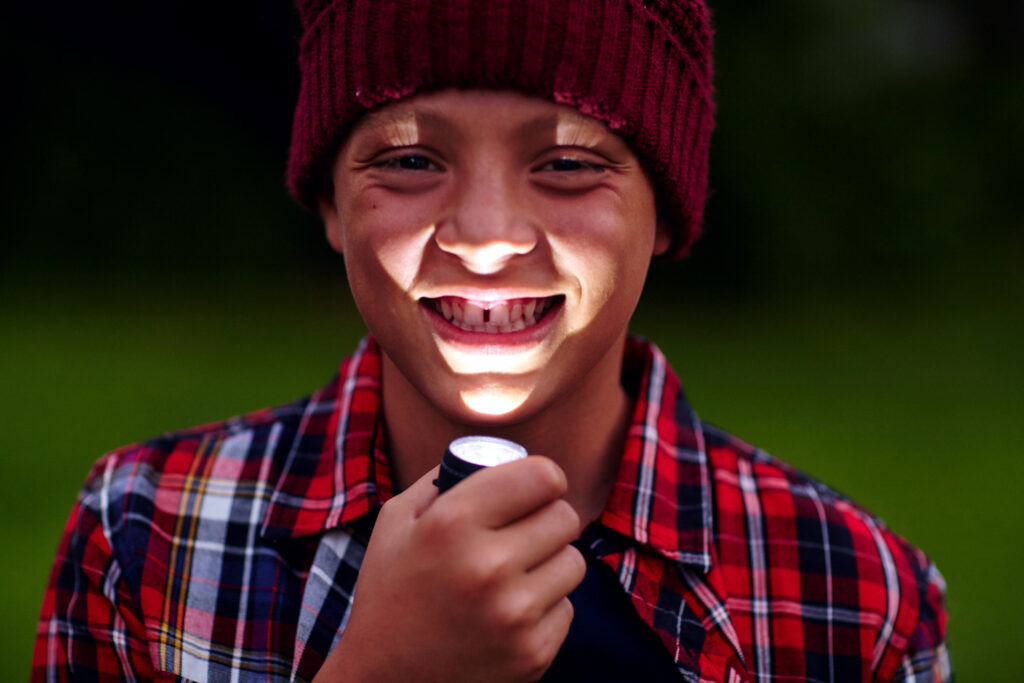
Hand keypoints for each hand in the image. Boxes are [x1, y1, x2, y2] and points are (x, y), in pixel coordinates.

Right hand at [313, 456, 584, 682]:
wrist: (384, 681)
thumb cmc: (390, 593)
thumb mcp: (396, 522)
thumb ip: (444, 479)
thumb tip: (494, 457)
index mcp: (453, 523)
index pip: (543, 476)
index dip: (543, 478)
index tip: (534, 487)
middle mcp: (488, 566)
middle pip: (565, 516)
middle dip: (546, 518)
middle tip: (523, 531)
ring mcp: (514, 613)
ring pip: (573, 562)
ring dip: (550, 563)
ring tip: (515, 574)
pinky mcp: (533, 652)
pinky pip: (567, 608)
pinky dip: (545, 607)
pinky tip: (510, 612)